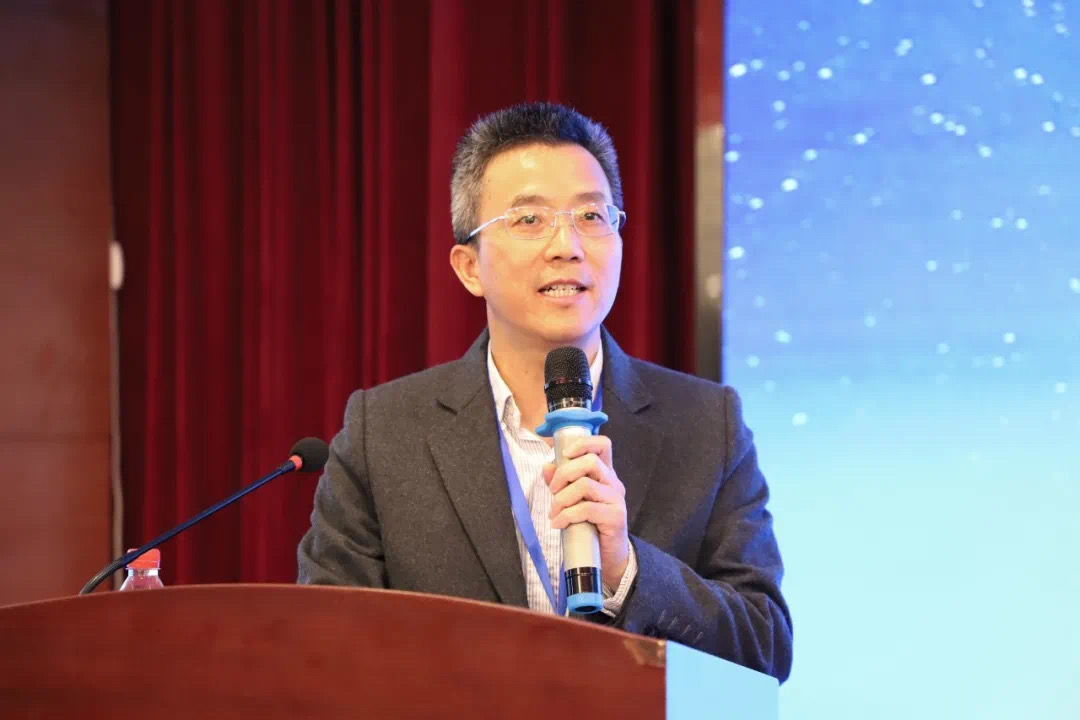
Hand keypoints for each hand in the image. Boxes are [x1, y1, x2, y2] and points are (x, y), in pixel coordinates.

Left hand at [543, 435, 628, 589]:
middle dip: (564, 474)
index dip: (584, 443)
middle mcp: (613, 483)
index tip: (565, 454)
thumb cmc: (589, 525)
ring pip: (585, 485)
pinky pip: (586, 509)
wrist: (607, 556)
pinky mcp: (615, 517)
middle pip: (590, 461)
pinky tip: (558, 524)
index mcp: (604, 474)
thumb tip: (547, 466)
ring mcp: (616, 499)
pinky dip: (566, 515)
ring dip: (562, 499)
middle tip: (553, 491)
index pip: (603, 445)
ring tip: (554, 513)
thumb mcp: (573, 501)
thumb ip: (561, 483)